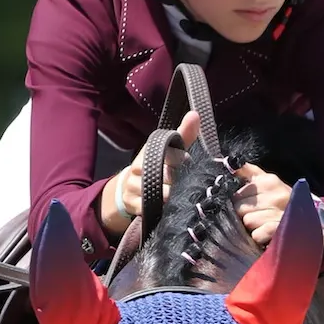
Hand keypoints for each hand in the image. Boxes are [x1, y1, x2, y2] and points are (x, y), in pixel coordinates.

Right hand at [99, 109, 200, 235]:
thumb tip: (195, 114)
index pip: (169, 154)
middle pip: (166, 176)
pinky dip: (163, 208)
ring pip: (161, 194)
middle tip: (181, 181)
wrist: (128, 188)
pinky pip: (152, 208)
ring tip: (175, 194)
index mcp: (148, 152)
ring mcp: (133, 187)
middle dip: (178, 180)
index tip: (184, 161)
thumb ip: (184, 134)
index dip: (180, 160)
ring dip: (173, 196)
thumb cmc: (156, 167)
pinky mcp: (132, 204)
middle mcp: (137, 168)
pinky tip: (168, 206)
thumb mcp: (169, 150)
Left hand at [236, 168, 323, 249]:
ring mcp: (278, 212)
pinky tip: (267, 233)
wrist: (315, 218)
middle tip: (258, 216)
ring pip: (247, 221)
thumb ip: (250, 172)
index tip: (250, 205)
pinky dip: (260, 237)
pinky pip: (257, 235)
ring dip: (253, 226)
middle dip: (245, 214)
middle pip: (240, 208)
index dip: (240, 201)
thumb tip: (230, 165)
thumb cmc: (286, 199)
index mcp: (269, 181)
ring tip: (264, 224)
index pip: (238, 193)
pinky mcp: (279, 229)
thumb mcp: (270, 181)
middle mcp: (274, 195)